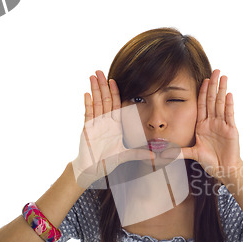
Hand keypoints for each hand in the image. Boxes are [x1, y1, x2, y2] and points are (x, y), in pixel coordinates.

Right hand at [71, 70, 154, 188]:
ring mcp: (95, 124)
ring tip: (92, 76)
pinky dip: (87, 104)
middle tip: (99, 71)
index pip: (115, 104)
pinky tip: (87, 94)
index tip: (114, 80)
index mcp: (115, 125)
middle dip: (102, 85)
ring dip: (94, 90)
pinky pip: (87, 114)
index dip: (115, 92)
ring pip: (96, 103)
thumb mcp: (127, 155)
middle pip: (104, 100)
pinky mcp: (87, 129)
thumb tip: (156, 156)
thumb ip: (141, 154)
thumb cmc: (109, 161)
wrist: (93, 169)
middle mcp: (105, 122)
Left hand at [161, 69, 242, 182]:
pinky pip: (229, 115)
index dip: (202, 92)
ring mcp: (222, 125)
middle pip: (212, 100)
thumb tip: (162, 153)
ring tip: (223, 77)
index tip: (203, 79)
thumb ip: (179, 152)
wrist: (224, 170)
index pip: (202, 105)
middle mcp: (213, 122)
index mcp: (203, 125)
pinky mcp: (231, 130)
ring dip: (222, 90)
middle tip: (215, 70)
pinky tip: (228, 94)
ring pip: (221, 104)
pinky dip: (229, 104)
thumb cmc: (210, 161)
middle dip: (213, 85)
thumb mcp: (192, 154)